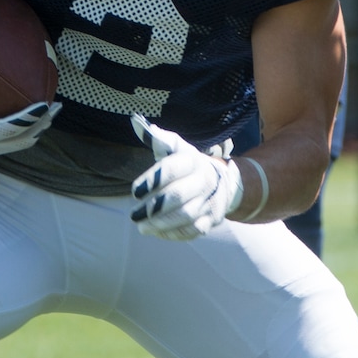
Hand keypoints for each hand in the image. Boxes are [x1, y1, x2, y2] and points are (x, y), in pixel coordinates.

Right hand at [0, 57, 59, 165]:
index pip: (10, 128)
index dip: (29, 118)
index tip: (45, 104)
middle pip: (24, 138)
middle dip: (42, 123)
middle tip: (57, 106)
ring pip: (21, 144)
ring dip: (37, 130)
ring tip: (50, 114)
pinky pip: (12, 144)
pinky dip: (25, 132)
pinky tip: (28, 119)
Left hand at [130, 113, 243, 240]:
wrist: (222, 182)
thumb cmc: (187, 165)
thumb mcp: (176, 149)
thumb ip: (157, 139)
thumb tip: (136, 123)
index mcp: (193, 159)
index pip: (172, 168)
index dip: (151, 180)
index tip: (134, 191)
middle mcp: (205, 180)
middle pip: (178, 195)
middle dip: (153, 207)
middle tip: (134, 214)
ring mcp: (210, 202)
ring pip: (185, 216)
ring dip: (160, 223)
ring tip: (141, 226)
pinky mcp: (211, 221)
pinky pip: (192, 231)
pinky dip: (172, 234)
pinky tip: (156, 231)